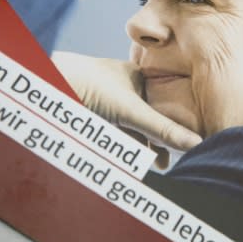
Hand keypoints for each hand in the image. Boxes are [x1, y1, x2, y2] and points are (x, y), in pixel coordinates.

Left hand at [51, 51, 201, 151]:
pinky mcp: (91, 115)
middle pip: (146, 120)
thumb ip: (163, 130)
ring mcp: (106, 102)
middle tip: (163, 164)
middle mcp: (123, 88)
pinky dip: (121, 147)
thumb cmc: (88, 86)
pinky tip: (126, 160)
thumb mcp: (132, 112)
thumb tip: (196, 143)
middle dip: (155, 143)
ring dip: (138, 147)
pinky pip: (112, 134)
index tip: (181, 148)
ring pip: (129, 129)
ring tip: (151, 165)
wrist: (46, 86)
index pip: (163, 106)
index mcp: (137, 77)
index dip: (172, 128)